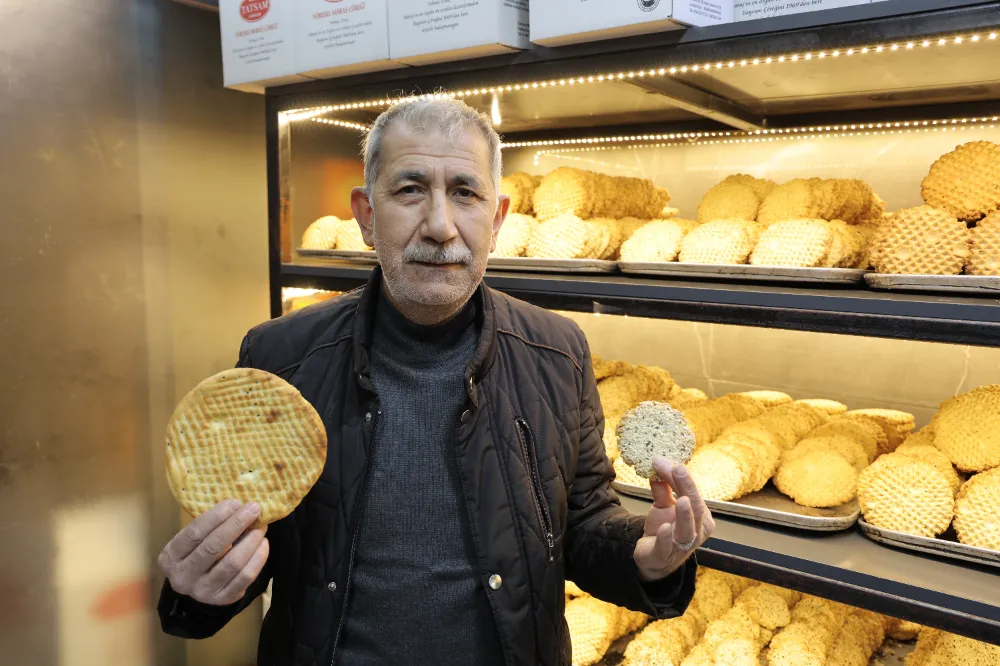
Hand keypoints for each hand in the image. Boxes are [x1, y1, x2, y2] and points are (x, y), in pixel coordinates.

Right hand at [158, 500, 268, 605]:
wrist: (197, 589)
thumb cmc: (196, 555)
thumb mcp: (192, 542)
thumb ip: (209, 527)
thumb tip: (238, 506)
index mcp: (170, 557)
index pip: (194, 533)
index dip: (216, 516)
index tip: (235, 502)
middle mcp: (183, 576)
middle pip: (213, 547)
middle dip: (236, 524)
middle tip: (254, 509)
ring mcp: (203, 591)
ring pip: (232, 563)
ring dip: (250, 541)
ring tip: (261, 527)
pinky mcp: (223, 599)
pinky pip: (245, 577)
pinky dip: (258, 558)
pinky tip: (263, 544)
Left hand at [633, 457, 714, 581]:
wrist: (653, 557)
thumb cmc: (664, 529)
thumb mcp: (663, 504)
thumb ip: (662, 487)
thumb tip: (658, 462)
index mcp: (700, 516)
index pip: (693, 493)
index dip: (682, 476)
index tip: (667, 460)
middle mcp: (696, 531)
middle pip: (695, 508)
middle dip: (687, 487)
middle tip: (678, 469)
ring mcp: (682, 546)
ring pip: (688, 530)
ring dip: (685, 515)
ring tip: (681, 500)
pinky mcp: (664, 556)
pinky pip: (668, 548)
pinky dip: (667, 538)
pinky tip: (665, 527)